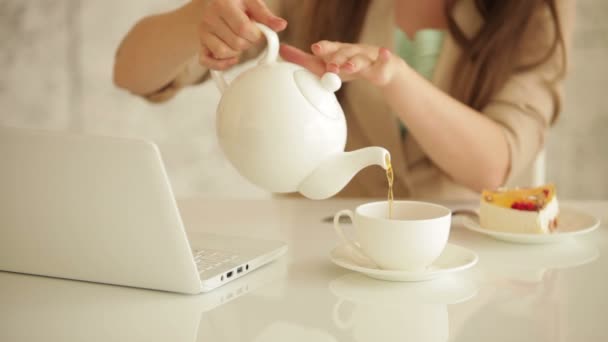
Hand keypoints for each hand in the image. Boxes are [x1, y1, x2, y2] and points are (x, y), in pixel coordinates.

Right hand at [197, 0, 286, 69]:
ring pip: (223, 53)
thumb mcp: (252, 3)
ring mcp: (203, 32)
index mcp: (223, 4)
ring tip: (239, 42)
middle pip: (236, 43)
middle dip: (248, 43)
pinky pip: (207, 61)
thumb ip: (266, 15)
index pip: (243, 29)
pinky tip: (232, 58)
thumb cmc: (236, 3)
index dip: (256, 35)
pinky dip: (221, 64)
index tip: (258, 32)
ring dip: (237, 52)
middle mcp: (209, 17)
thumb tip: (281, 26)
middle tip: (248, 36)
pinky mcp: (200, 44)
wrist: (215, 2)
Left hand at [279, 41, 403, 86]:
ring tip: (348, 67)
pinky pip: (385, 62)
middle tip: (330, 67)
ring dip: (354, 62)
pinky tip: (385, 53)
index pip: (330, 49)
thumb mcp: (328, 65)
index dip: (324, 48)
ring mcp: (368, 59)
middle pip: (345, 53)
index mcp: (339, 52)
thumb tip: (281, 52)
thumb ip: (305, 60)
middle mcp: (353, 52)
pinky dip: (385, 58)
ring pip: (361, 59)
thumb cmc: (349, 66)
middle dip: (337, 59)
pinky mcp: (383, 67)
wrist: (382, 69)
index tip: (315, 48)